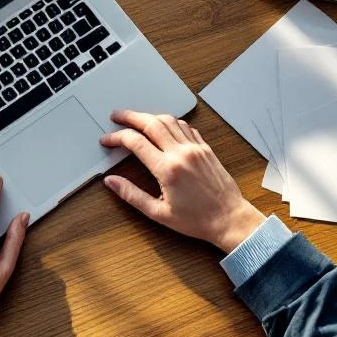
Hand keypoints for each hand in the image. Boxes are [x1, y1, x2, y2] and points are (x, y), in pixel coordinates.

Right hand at [100, 110, 264, 252]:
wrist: (229, 218)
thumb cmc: (196, 220)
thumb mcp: (158, 212)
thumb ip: (132, 195)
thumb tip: (111, 181)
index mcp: (167, 169)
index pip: (135, 142)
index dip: (116, 138)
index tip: (107, 140)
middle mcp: (181, 153)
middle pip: (151, 123)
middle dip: (130, 117)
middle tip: (116, 116)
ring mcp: (195, 148)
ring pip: (169, 120)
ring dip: (150, 116)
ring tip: (137, 119)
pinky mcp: (206, 149)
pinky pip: (186, 127)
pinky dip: (171, 122)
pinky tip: (164, 126)